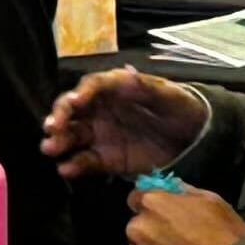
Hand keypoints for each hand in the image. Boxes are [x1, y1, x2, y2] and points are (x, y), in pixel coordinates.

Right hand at [42, 68, 211, 180]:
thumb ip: (147, 87)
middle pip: (72, 111)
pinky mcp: (105, 159)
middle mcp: (100, 110)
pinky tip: (66, 170)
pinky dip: (74, 166)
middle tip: (52, 128)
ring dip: (59, 142)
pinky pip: (85, 162)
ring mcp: (100, 135)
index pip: (91, 87)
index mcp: (114, 88)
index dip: (80, 93)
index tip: (73, 103)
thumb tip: (125, 75)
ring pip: (72, 136)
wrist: (194, 141)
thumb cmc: (180, 108)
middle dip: (59, 118)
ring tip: (50, 149)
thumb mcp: (169, 95)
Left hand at [119, 183, 244, 244]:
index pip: (136, 199)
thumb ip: (183, 191)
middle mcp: (138, 227)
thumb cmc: (226, 236)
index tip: (165, 219)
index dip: (151, 209)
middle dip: (150, 235)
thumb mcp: (212, 201)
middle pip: (136, 228)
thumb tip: (169, 188)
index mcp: (153, 203)